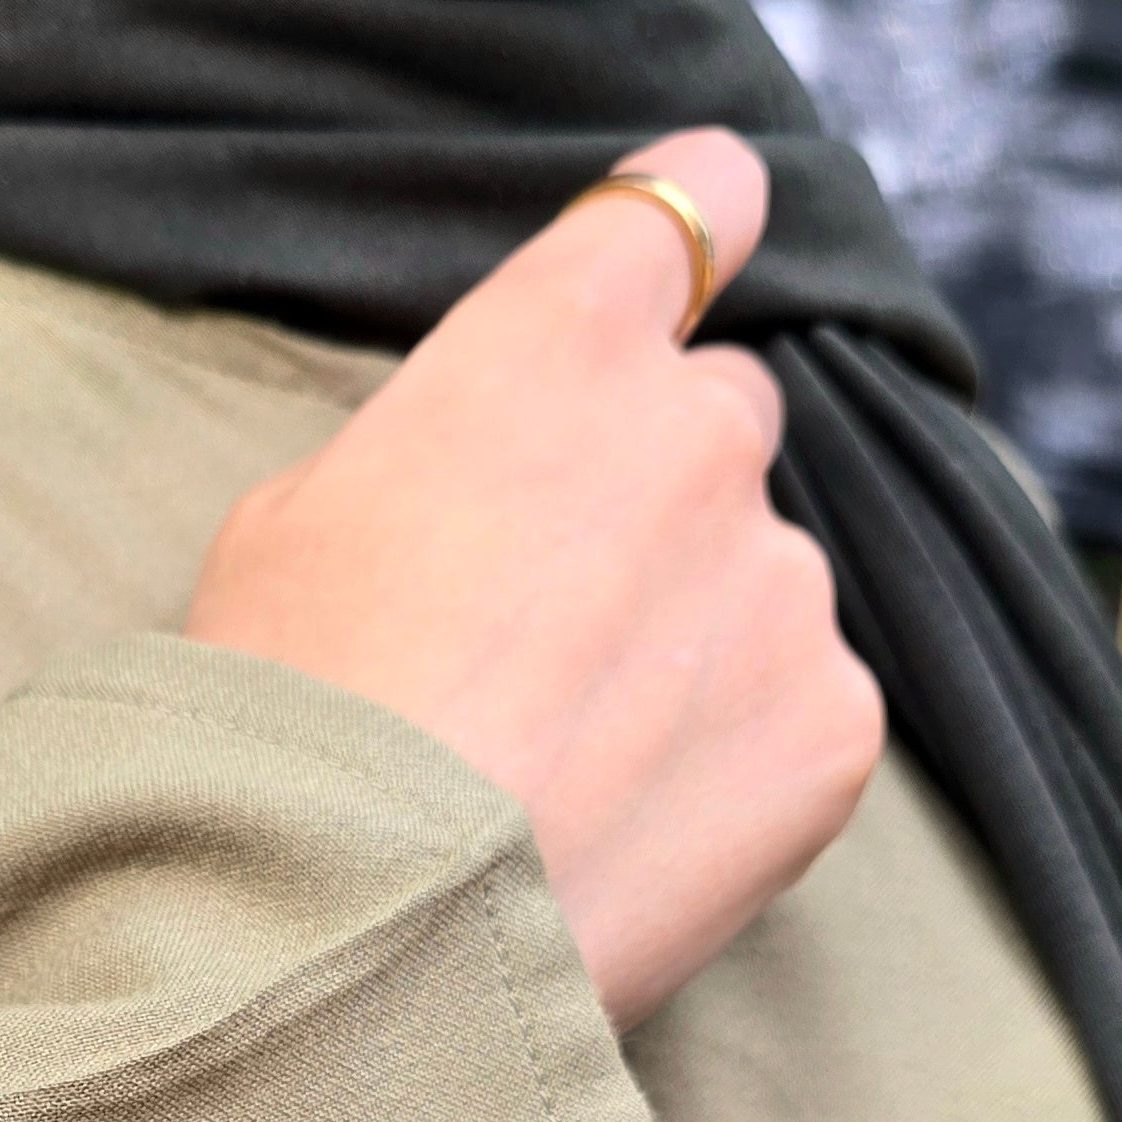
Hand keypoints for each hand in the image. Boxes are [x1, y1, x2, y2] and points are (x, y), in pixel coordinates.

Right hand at [182, 128, 882, 1028]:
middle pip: (723, 417)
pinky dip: (736, 763)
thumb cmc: (286, 717)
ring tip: (571, 766)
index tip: (706, 247)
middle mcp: (700, 431)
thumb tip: (476, 491)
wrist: (357, 924)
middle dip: (660, 495)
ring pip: (757, 585)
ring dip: (692, 647)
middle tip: (554, 625)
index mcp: (561, 342)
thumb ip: (426, 458)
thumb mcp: (291, 528)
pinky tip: (630, 831)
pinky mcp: (834, 722)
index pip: (695, 197)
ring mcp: (783, 579)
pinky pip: (799, 714)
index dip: (701, 220)